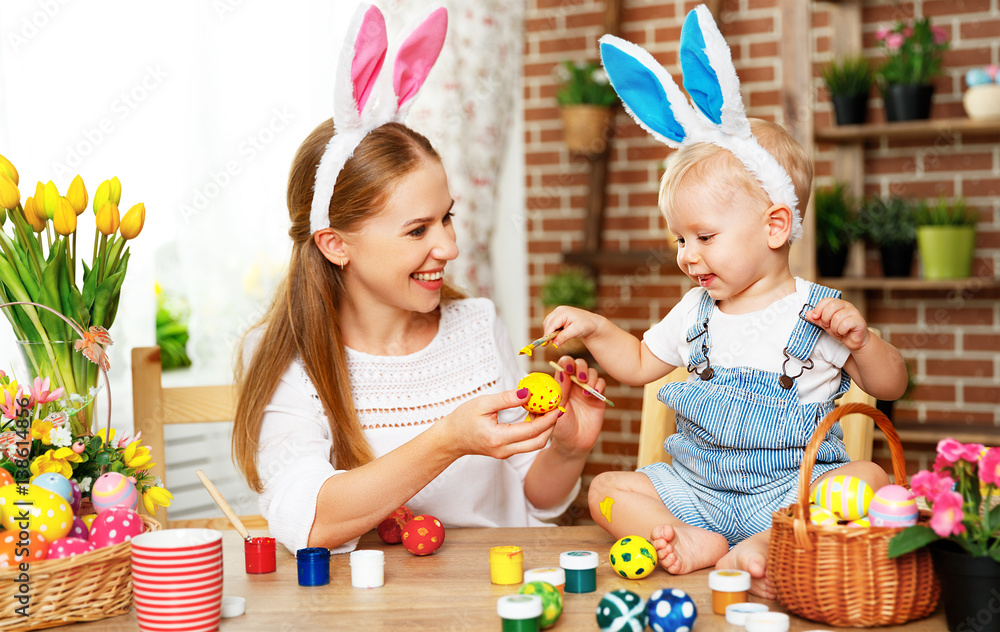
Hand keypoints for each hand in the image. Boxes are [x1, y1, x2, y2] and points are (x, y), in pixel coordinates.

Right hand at [437, 389, 558, 459]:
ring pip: (534, 445)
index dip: (548, 419)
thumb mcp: (482, 403)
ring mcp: (505, 453)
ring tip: (547, 411)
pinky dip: (535, 432)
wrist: (450, 439)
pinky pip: (526, 444)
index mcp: (498, 438)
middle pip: (538, 443)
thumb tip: (528, 393)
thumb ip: (506, 399)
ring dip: (544, 429)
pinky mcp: (505, 452)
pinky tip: (535, 416)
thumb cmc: (462, 419)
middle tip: (557, 409)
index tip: (557, 406)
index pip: (532, 430)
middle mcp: (504, 450)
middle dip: (551, 426)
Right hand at [543, 306, 603, 347]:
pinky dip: (552, 330)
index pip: (551, 324)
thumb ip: (564, 337)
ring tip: (557, 339)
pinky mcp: (558, 316)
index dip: (547, 334)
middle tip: (552, 344)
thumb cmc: (586, 325)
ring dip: (549, 332)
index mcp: (563, 312)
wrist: (592, 323)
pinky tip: (558, 335)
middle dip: (548, 334)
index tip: (545, 344)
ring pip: (547, 323)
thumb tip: (554, 344)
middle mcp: (559, 310)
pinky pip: (551, 323)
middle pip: (547, 323)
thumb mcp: (575, 332)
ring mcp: (558, 312)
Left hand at [549, 355, 605, 458]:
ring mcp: (587, 390)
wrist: (573, 444)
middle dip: (581, 367)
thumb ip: (560, 390)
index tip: (568, 369)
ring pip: (592, 372)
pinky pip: (602, 384)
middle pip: (579, 364)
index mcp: (561, 383)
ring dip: (590, 377)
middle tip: (580, 378)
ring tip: (586, 391)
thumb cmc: (560, 427)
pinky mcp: (598, 398)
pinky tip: (594, 394)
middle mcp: (574, 384)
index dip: (567, 362)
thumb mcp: (557, 407)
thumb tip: (561, 371)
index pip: (564, 365)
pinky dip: (599, 385)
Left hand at [804, 298, 868, 350]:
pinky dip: (841, 331)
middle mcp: (846, 305)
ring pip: (837, 317)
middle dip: (825, 318)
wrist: (854, 340)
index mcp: (838, 304)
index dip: (818, 308)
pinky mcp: (859, 320)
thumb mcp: (826, 325)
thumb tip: (808, 313)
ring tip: (837, 330)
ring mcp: (854, 312)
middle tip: (827, 325)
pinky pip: (845, 324)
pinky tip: (843, 332)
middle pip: (831, 306)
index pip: (826, 300)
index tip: (815, 317)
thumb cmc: (841, 330)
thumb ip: (817, 319)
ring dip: (834, 327)